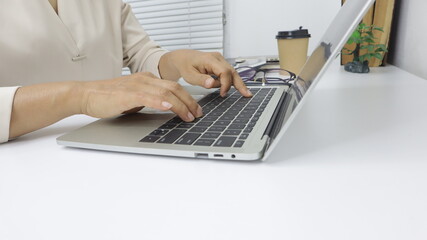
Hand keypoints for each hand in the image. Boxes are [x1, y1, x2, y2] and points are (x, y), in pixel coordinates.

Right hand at [79, 72, 202, 121]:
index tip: (196, 109)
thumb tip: (164, 108)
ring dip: (180, 105)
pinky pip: (148, 97)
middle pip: (174, 88)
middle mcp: (144, 79)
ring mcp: (136, 85)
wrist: (86, 94)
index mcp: (147, 79)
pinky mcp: (127, 94)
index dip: (188, 98)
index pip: (173, 86)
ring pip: (165, 92)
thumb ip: (149, 100)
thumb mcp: (134, 98)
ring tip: (189, 115)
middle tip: (198, 114)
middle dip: (190, 102)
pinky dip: (160, 102)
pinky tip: (169, 107)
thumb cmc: (108, 98)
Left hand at [159, 50, 252, 96]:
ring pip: (233, 72)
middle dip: (239, 84)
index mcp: (210, 59)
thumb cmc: (185, 66)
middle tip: (247, 94)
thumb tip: (211, 84)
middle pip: (232, 71)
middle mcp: (217, 58)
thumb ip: (201, 80)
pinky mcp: (220, 64)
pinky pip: (229, 73)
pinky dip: (233, 81)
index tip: (222, 94)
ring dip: (237, 83)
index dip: (225, 84)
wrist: (183, 58)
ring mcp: (220, 60)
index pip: (224, 72)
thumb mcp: (189, 75)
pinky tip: (239, 88)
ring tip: (245, 93)